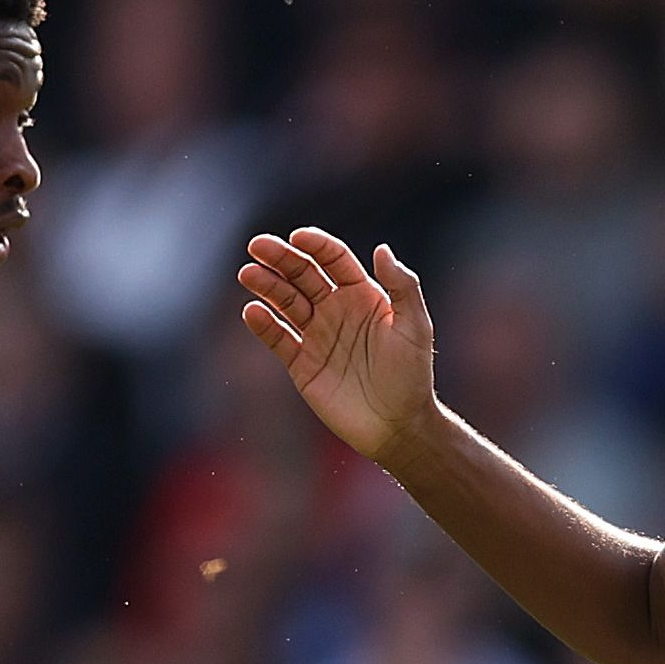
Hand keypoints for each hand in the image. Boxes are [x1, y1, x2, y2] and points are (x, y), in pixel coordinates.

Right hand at [237, 228, 437, 462]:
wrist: (397, 426)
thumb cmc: (412, 376)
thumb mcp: (416, 328)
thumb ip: (403, 286)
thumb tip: (381, 249)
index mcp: (363, 294)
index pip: (333, 259)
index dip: (315, 245)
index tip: (297, 237)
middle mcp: (336, 309)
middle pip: (303, 275)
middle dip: (280, 258)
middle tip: (257, 246)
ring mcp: (317, 335)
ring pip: (285, 302)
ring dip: (266, 286)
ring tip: (248, 274)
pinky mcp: (302, 364)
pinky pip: (279, 339)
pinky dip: (264, 325)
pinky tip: (252, 312)